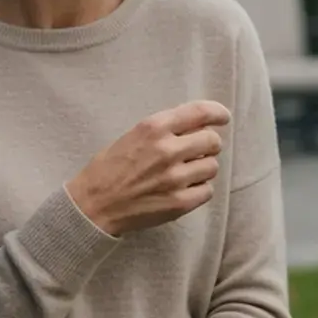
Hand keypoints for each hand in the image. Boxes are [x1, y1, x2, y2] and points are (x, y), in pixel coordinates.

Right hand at [65, 101, 230, 236]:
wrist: (94, 204)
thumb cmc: (110, 167)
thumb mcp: (133, 134)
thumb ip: (164, 128)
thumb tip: (198, 124)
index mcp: (154, 127)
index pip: (200, 112)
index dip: (217, 113)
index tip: (223, 117)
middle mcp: (167, 149)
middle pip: (212, 140)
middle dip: (209, 144)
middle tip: (199, 149)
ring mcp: (175, 178)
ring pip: (212, 166)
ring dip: (203, 167)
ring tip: (185, 171)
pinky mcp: (179, 203)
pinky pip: (207, 190)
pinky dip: (199, 189)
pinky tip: (183, 188)